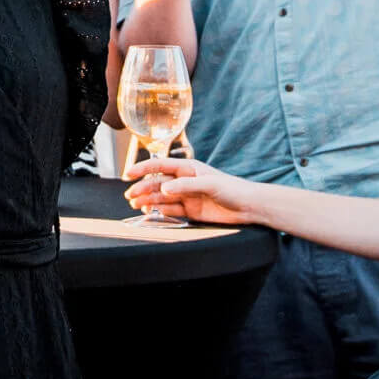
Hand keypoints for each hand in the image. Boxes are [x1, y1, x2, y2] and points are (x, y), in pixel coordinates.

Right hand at [124, 154, 259, 225]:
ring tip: (135, 205)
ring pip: (162, 197)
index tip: (129, 173)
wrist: (249, 206)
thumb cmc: (233, 189)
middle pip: (159, 183)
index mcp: (189, 169)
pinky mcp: (191, 211)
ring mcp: (188, 196)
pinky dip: (160, 211)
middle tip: (129, 195)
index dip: (144, 169)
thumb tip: (164, 187)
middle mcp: (186, 181)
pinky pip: (171, 210)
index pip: (161, 166)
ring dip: (148, 200)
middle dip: (143, 188)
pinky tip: (150, 213)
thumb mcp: (210, 184)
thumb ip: (186, 185)